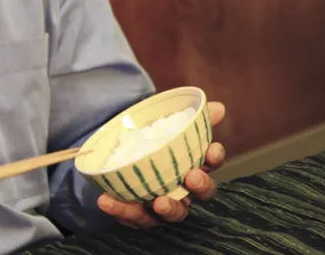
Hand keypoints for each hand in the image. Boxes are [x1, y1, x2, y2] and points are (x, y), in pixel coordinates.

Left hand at [96, 101, 227, 227]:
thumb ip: (191, 118)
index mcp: (195, 166)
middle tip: (192, 176)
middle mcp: (184, 190)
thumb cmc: (154, 145)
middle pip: (201, 194)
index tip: (211, 151)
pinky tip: (106, 200)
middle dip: (200, 186)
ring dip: (168, 208)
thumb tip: (218, 107)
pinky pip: (132, 216)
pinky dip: (120, 210)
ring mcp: (163, 205)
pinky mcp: (139, 215)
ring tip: (158, 202)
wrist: (122, 157)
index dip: (215, 158)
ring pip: (173, 213)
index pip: (212, 164)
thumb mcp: (169, 127)